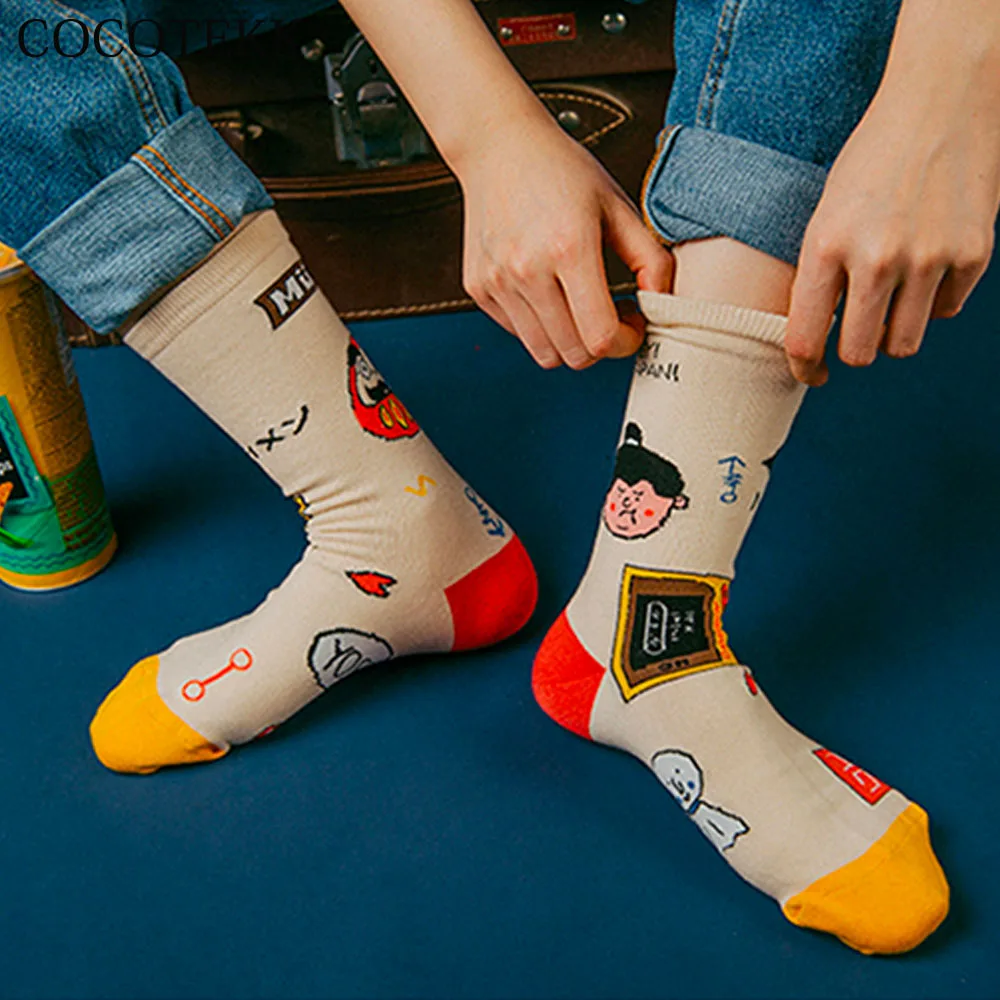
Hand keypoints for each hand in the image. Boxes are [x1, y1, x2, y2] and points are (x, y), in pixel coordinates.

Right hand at [457, 117, 673, 368]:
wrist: (498, 145)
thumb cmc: (560, 170)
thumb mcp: (618, 205)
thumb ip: (651, 258)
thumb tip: (663, 304)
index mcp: (569, 247)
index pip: (601, 337)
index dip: (626, 343)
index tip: (633, 323)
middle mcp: (527, 270)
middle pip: (574, 355)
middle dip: (601, 347)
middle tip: (611, 316)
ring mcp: (498, 283)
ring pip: (545, 353)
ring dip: (570, 342)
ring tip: (580, 307)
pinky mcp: (479, 289)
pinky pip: (519, 334)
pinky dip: (541, 326)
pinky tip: (550, 292)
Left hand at [785, 85, 999, 385]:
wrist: (941, 101)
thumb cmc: (871, 161)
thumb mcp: (826, 214)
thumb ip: (819, 276)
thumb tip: (815, 340)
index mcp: (826, 246)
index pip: (805, 340)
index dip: (806, 368)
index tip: (812, 372)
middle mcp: (876, 257)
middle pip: (860, 353)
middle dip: (855, 349)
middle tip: (857, 333)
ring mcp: (929, 258)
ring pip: (904, 343)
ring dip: (894, 332)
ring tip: (892, 298)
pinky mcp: (973, 254)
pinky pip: (945, 311)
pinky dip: (933, 301)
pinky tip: (928, 266)